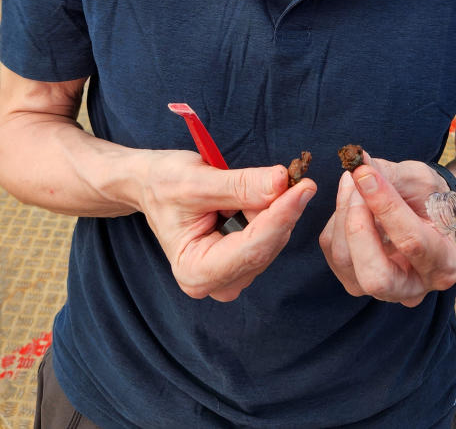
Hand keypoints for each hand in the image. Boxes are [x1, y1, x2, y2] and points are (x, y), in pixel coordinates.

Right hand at [136, 150, 316, 301]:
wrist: (151, 186)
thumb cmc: (163, 184)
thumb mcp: (197, 180)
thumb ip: (241, 185)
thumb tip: (282, 181)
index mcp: (195, 271)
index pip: (252, 247)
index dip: (281, 215)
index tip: (304, 186)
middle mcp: (216, 283)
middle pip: (266, 245)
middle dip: (280, 209)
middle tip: (289, 173)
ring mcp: (232, 276)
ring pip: (272, 240)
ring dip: (273, 208)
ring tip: (249, 184)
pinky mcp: (243, 263)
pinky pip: (270, 235)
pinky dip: (271, 211)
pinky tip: (253, 196)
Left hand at [318, 154, 455, 306]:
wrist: (424, 214)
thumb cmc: (428, 197)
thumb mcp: (420, 181)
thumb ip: (392, 176)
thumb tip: (359, 162)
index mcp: (442, 265)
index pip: (411, 242)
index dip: (385, 205)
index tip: (364, 173)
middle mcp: (413, 288)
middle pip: (374, 276)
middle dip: (357, 226)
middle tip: (355, 183)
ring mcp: (380, 290)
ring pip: (345, 260)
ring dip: (343, 213)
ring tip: (353, 180)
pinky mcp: (353, 278)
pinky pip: (332, 250)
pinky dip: (336, 218)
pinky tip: (350, 197)